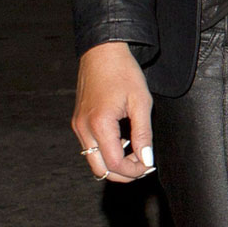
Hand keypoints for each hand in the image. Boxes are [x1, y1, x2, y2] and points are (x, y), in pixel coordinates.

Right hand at [71, 42, 154, 183]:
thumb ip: (143, 133)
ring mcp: (78, 127)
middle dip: (123, 174)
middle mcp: (83, 129)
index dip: (134, 170)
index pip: (115, 164)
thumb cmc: (123, 72)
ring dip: (114, 163)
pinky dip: (106, 151)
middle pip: (100, 170)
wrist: (103, 52)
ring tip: (136, 152)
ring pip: (93, 161)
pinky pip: (90, 147)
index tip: (149, 165)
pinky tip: (123, 141)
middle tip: (143, 165)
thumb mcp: (141, 102)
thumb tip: (146, 159)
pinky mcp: (78, 123)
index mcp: (99, 125)